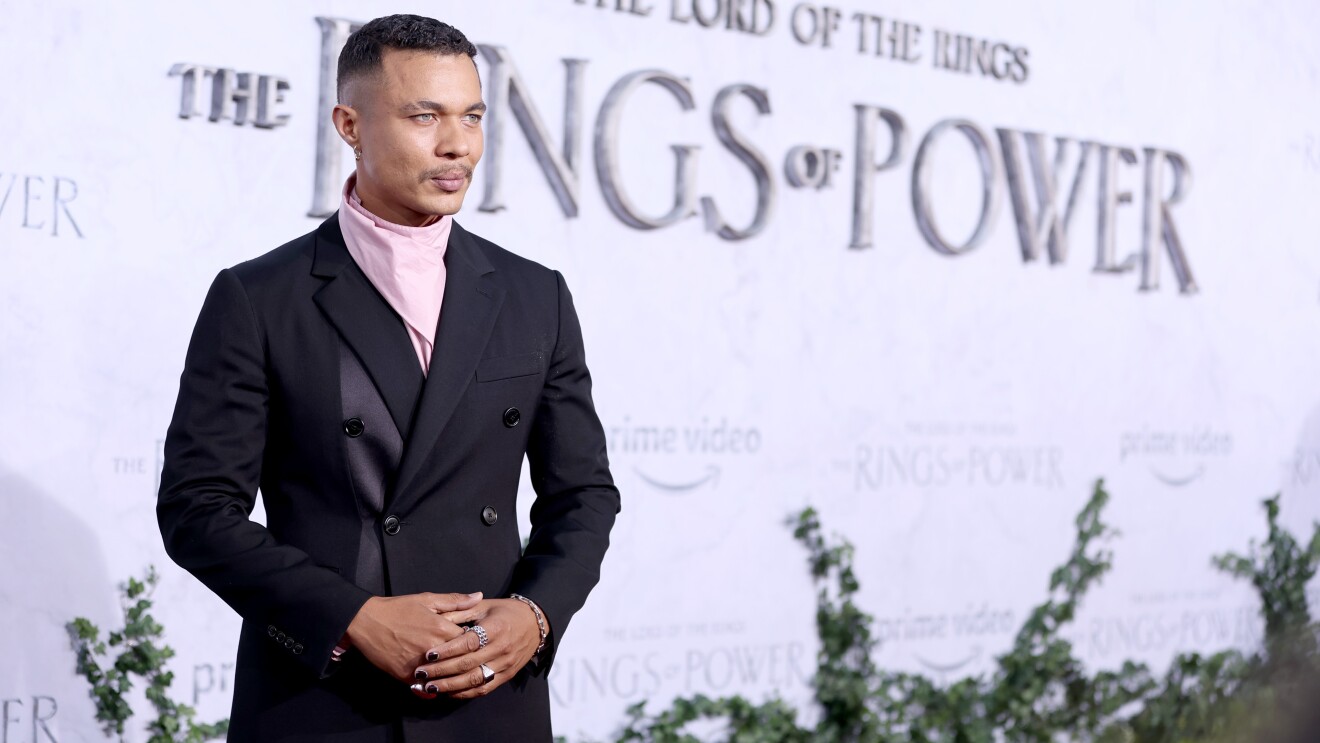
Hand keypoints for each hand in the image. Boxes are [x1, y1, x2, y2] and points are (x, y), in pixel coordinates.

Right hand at [344, 592, 481, 682]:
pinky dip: (433, 687)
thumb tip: (478, 596)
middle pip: (461, 661)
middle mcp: (434, 649)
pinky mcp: (406, 677)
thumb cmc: (397, 608)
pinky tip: (436, 683)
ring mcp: (420, 665)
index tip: (473, 643)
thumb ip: (455, 600)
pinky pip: (426, 688)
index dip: (474, 643)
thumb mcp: (427, 599)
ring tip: (453, 675)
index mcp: (442, 628)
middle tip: (466, 662)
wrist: (365, 622)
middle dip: (465, 662)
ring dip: (450, 677)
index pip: (471, 641)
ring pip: (445, 677)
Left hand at [410, 599, 540, 699]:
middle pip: (468, 664)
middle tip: (421, 674)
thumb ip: (460, 611)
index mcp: (496, 628)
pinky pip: (483, 688)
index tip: (428, 655)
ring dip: (450, 686)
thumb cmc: (505, 612)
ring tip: (429, 688)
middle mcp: (502, 648)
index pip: (468, 643)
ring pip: (474, 680)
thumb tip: (436, 617)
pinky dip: (464, 693)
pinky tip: (447, 693)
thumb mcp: (484, 606)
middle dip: (441, 671)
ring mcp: (505, 664)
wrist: (535, 624)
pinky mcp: (507, 676)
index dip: (447, 651)